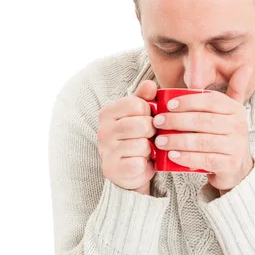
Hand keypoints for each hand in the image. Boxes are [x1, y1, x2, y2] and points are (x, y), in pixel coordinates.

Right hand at [97, 80, 156, 194]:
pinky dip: (144, 164)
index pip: (136, 104)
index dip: (149, 112)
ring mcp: (106, 151)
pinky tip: (140, 162)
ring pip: (141, 144)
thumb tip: (150, 84)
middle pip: (141, 124)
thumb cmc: (137, 136)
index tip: (147, 119)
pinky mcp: (112, 170)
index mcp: (108, 112)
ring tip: (145, 150)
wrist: (131, 169)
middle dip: (152, 131)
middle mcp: (103, 130)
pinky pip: (138, 163)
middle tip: (149, 137)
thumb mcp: (141, 114)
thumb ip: (145, 98)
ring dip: (149, 148)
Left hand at [152, 65, 254, 191]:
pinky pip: (205, 160)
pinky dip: (187, 158)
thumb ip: (235, 88)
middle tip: (157, 122)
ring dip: (178, 140)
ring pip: (202, 140)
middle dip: (177, 120)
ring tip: (160, 140)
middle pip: (204, 120)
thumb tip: (246, 66)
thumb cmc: (226, 134)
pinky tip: (172, 156)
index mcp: (236, 110)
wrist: (236, 167)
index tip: (168, 104)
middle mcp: (238, 127)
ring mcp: (235, 146)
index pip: (211, 101)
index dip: (189, 101)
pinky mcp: (230, 165)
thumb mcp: (232, 111)